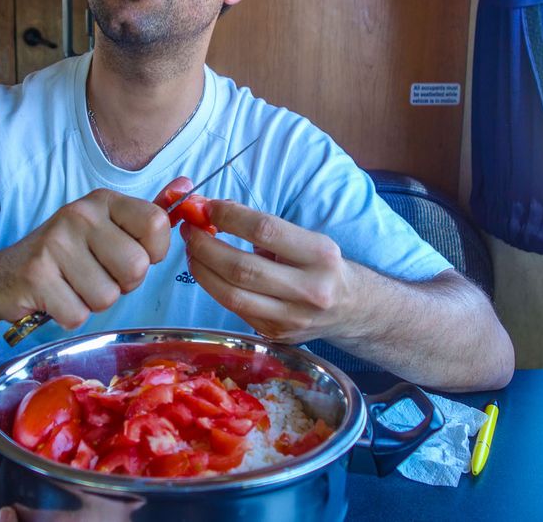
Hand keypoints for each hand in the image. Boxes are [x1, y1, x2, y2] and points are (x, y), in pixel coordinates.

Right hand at [0, 188, 171, 328]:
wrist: (4, 275)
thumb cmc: (68, 255)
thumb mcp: (106, 228)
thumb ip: (146, 216)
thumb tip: (188, 185)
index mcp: (104, 201)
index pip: (157, 224)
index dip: (153, 253)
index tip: (134, 255)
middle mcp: (81, 215)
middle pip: (136, 267)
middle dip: (123, 284)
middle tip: (97, 275)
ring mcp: (56, 243)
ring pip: (108, 296)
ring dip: (94, 302)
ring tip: (74, 286)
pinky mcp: (37, 275)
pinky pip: (78, 314)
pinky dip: (70, 315)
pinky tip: (55, 298)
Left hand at [180, 200, 350, 343]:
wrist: (352, 310)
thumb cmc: (321, 266)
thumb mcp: (307, 240)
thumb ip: (264, 228)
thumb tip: (213, 211)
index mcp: (320, 255)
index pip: (265, 230)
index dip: (229, 216)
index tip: (207, 207)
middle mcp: (310, 289)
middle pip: (242, 268)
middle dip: (205, 246)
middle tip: (190, 230)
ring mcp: (292, 318)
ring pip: (231, 295)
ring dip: (201, 269)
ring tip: (192, 250)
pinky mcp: (276, 334)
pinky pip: (234, 309)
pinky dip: (213, 287)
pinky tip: (206, 272)